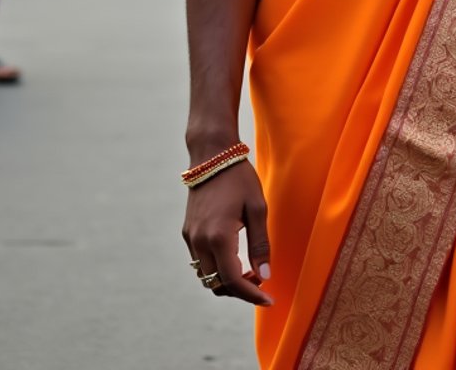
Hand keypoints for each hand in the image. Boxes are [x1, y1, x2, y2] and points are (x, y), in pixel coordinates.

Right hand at [182, 160, 270, 306]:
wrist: (212, 155)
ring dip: (226, 281)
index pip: (234, 281)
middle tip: (261, 282)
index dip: (251, 295)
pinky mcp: (187, 233)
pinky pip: (200, 262)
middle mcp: (200, 242)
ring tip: (249, 271)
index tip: (269, 300)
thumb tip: (264, 277)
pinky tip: (233, 258)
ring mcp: (190, 238)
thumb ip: (260, 245)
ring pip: (206, 276)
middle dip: (240, 290)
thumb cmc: (239, 178)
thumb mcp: (257, 208)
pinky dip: (216, 268)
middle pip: (217, 284)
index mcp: (219, 237)